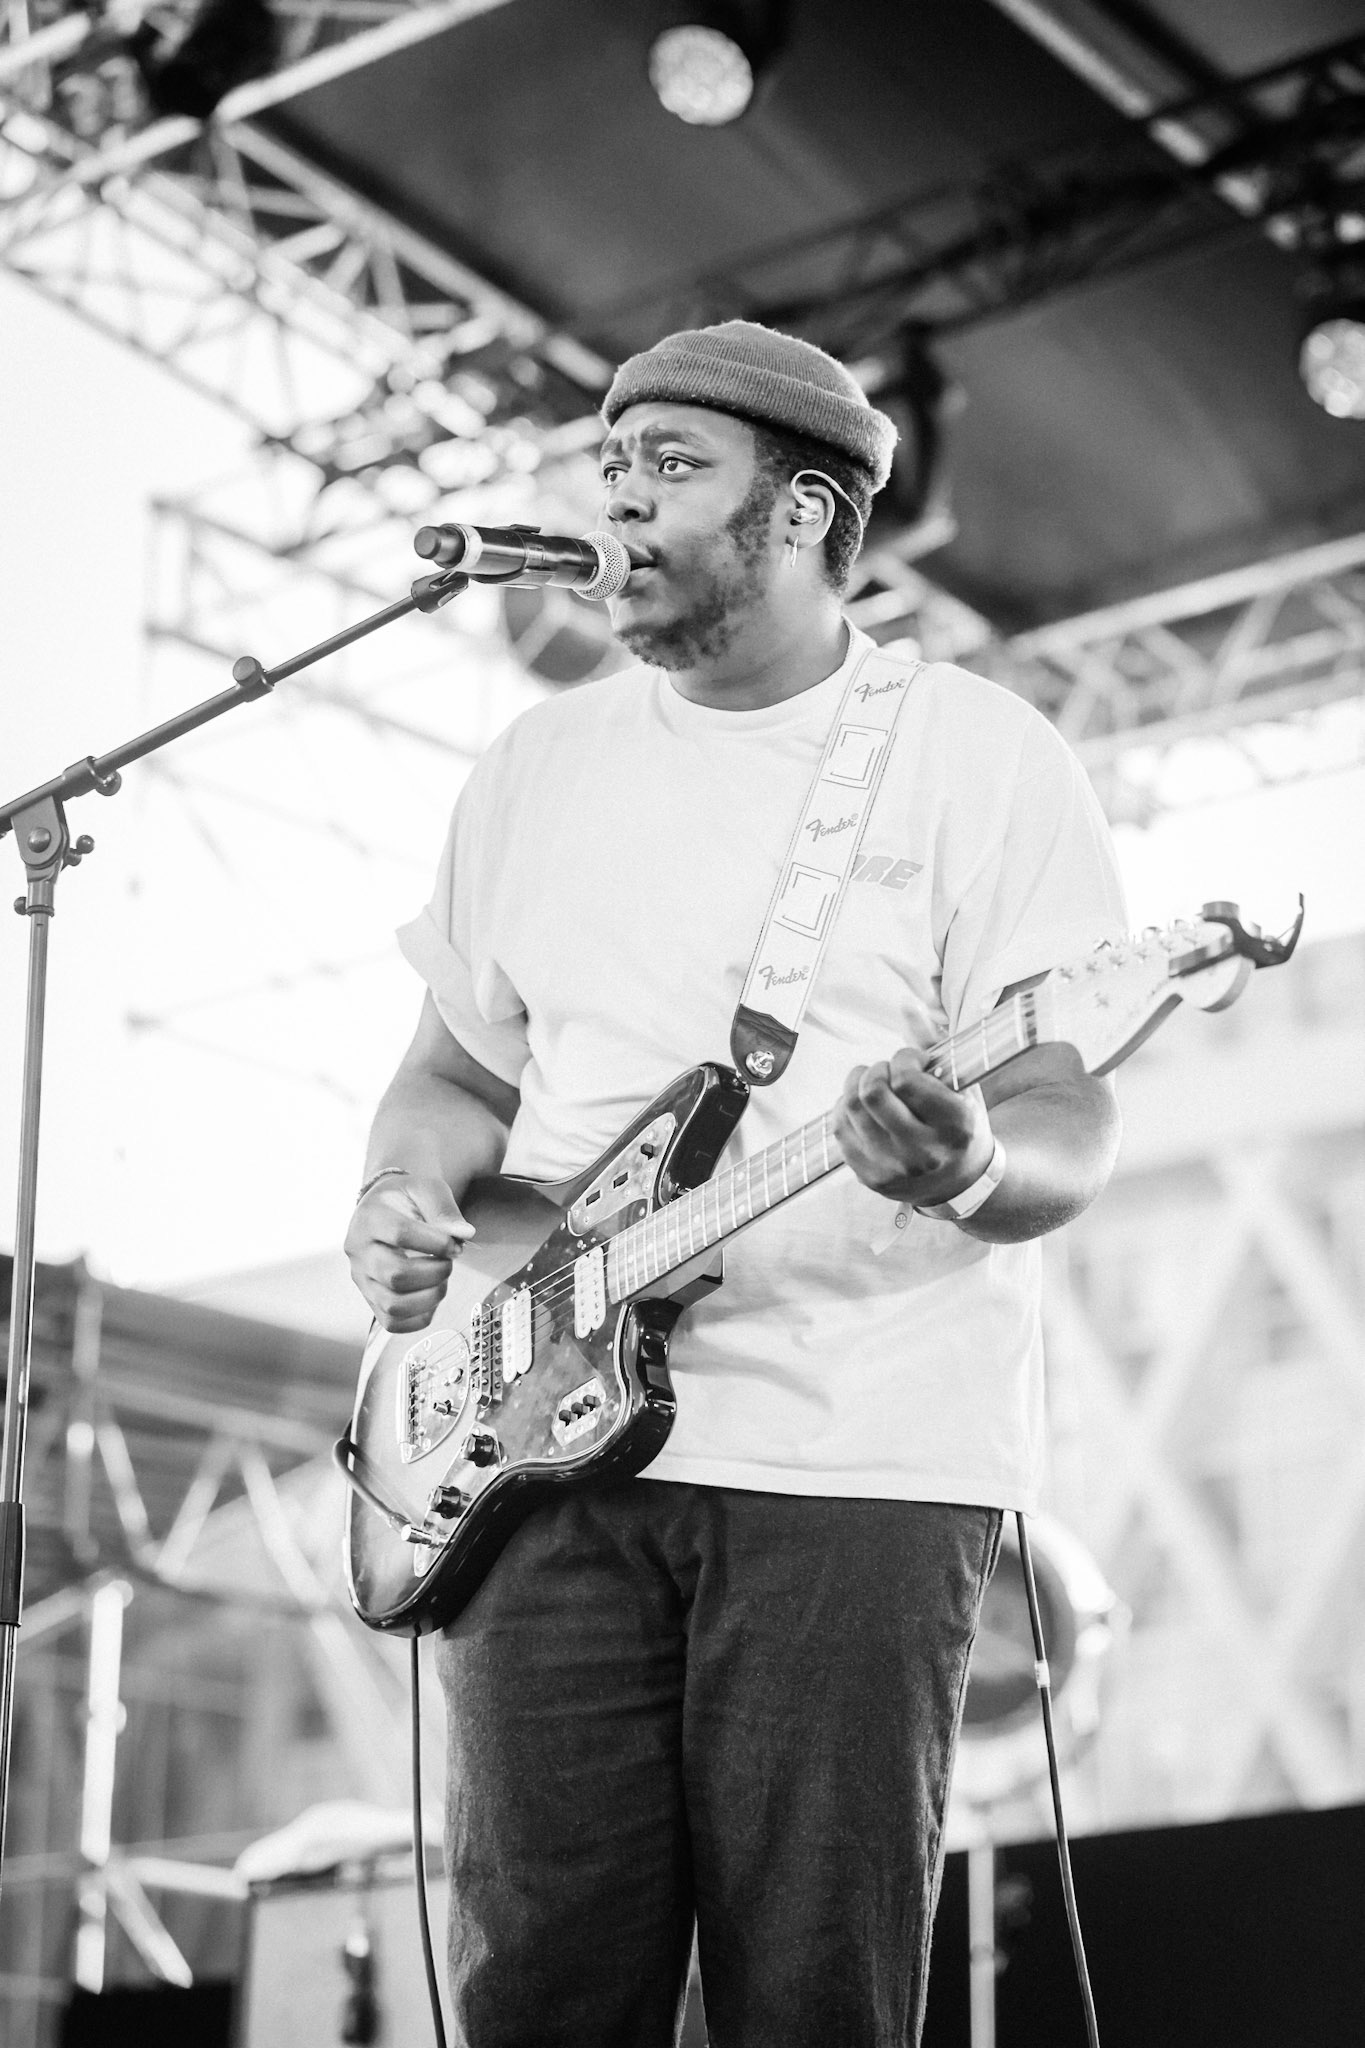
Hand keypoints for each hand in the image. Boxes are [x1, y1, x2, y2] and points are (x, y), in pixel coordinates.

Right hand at [344, 1172, 472, 1332]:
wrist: (385, 1206)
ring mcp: (362, 1278)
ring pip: (393, 1304)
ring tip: (442, 1278)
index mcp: (370, 1218)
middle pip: (396, 1275)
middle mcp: (358, 1251)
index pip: (400, 1234)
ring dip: (430, 1297)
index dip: (436, 1243)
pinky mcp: (370, 1298)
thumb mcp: (426, 1187)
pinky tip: (431, 1296)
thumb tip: (464, 1235)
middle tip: (449, 1261)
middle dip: (435, 1272)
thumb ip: (444, 1209)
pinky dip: (419, 1316)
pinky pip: (392, 1322)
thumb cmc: (406, 1197)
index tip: (455, 1244)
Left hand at [834, 1049, 993, 1206]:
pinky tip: (863, 1108)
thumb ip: (933, 1043)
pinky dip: (845, 1109)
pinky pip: (839, 1130)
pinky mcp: (871, 1179)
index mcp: (956, 1126)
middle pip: (872, 1094)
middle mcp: (925, 1152)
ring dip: (856, 1085)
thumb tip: (907, 1006)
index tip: (913, 1061)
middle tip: (887, 1072)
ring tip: (873, 1085)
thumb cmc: (961, 1123)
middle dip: (875, 1070)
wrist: (961, 1183)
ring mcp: (895, 1169)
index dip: (903, 1059)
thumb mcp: (961, 1084)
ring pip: (849, 1109)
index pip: (906, 1080)